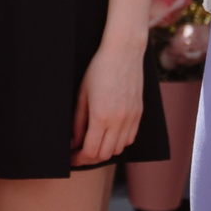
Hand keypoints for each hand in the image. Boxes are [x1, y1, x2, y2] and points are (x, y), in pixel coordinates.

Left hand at [72, 38, 144, 165]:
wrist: (124, 52)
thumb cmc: (98, 70)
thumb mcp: (82, 95)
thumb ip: (78, 122)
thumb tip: (74, 143)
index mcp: (101, 116)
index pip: (90, 151)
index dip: (78, 158)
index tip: (71, 157)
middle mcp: (119, 120)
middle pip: (105, 155)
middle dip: (90, 158)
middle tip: (79, 153)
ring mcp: (131, 117)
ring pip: (119, 149)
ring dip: (105, 151)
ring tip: (94, 143)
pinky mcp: (139, 113)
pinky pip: (130, 138)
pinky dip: (119, 142)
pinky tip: (109, 135)